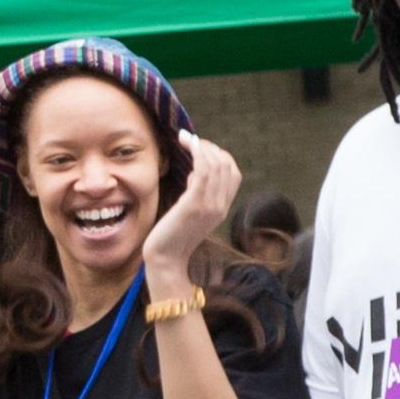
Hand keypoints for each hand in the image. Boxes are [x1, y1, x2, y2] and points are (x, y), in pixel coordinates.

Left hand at [143, 133, 243, 288]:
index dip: (219, 155)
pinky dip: (196, 152)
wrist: (165, 259)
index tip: (200, 148)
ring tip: (186, 138)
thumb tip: (196, 169)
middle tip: (190, 140)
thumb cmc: (172, 235)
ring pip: (216, 164)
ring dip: (201, 145)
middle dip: (209, 146)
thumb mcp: (191, 211)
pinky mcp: (195, 205)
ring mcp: (210, 205)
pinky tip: (186, 145)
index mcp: (223, 208)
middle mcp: (221, 206)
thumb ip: (198, 192)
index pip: (234, 173)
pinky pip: (204, 170)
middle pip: (227, 165)